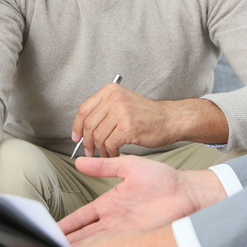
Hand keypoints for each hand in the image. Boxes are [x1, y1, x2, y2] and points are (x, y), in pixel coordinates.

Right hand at [59, 156, 227, 243]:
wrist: (188, 193)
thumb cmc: (164, 179)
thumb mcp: (129, 167)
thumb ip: (104, 167)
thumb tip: (80, 162)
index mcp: (110, 203)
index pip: (82, 216)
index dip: (66, 224)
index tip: (48, 229)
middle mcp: (114, 220)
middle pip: (84, 234)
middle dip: (66, 242)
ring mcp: (125, 232)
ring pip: (95, 245)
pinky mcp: (136, 240)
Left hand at [72, 84, 228, 157]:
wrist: (169, 120)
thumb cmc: (146, 115)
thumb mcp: (123, 103)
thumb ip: (104, 110)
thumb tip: (82, 129)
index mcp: (111, 91)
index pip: (84, 109)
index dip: (77, 126)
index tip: (76, 137)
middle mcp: (114, 99)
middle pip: (89, 125)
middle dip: (87, 142)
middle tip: (90, 151)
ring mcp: (121, 112)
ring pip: (98, 136)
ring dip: (100, 150)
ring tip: (106, 154)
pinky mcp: (128, 128)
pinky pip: (109, 145)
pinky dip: (110, 154)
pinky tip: (115, 155)